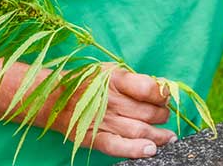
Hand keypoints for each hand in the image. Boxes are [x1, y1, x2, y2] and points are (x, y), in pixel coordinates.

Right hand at [50, 66, 175, 158]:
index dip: (162, 95)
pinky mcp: (94, 138)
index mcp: (116, 79)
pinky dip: (135, 149)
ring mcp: (103, 121)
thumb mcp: (110, 71)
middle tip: (164, 116)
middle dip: (162, 116)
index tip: (165, 97)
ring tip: (167, 137)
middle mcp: (111, 100)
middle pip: (147, 112)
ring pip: (139, 130)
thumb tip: (160, 89)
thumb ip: (134, 81)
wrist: (54, 98)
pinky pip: (118, 146)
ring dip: (158, 135)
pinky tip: (149, 149)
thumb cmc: (88, 83)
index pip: (148, 88)